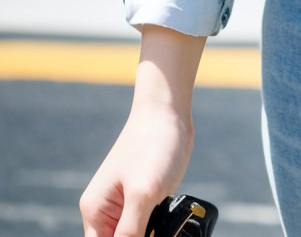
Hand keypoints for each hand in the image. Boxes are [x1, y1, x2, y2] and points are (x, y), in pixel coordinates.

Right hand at [80, 102, 193, 236]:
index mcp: (95, 212)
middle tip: (157, 228)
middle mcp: (106, 211)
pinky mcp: (143, 197)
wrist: (168, 112)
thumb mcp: (142, 194)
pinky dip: (159, 228)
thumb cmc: (153, 145)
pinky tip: (170, 221)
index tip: (145, 234)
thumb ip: (129, 232)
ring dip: (151, 234)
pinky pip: (147, 225)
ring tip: (164, 221)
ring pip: (134, 236)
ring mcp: (125, 204)